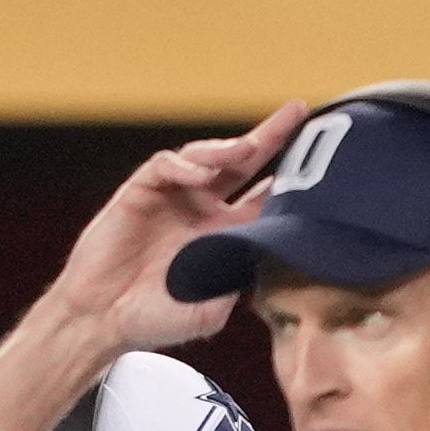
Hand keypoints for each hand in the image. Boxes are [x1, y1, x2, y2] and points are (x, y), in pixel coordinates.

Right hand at [40, 102, 309, 355]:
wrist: (104, 318)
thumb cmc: (157, 319)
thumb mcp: (212, 308)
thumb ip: (240, 281)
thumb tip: (275, 257)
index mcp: (226, 235)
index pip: (265, 197)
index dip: (290, 180)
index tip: (325, 165)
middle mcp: (203, 209)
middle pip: (243, 162)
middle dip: (270, 136)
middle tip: (296, 111)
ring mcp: (173, 197)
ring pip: (207, 157)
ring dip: (229, 148)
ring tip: (250, 146)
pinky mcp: (140, 192)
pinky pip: (166, 165)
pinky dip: (186, 164)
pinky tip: (201, 173)